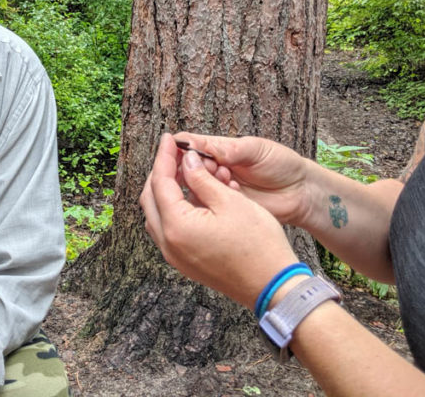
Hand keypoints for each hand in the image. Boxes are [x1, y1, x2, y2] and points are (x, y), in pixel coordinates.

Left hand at [140, 133, 298, 307]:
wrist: (274, 286)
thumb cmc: (258, 244)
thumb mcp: (230, 201)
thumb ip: (201, 178)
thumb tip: (186, 161)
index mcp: (176, 227)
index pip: (159, 182)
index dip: (164, 156)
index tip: (169, 138)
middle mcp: (169, 245)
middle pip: (150, 199)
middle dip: (160, 173)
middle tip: (175, 153)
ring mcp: (175, 257)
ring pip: (157, 215)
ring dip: (165, 191)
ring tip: (184, 171)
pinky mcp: (185, 264)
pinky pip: (168, 230)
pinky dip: (173, 209)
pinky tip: (191, 195)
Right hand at [172, 131, 313, 225]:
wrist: (300, 192)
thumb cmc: (281, 164)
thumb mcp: (256, 150)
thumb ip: (230, 150)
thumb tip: (201, 147)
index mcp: (218, 149)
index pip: (189, 145)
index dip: (180, 149)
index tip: (181, 153)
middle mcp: (213, 169)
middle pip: (185, 168)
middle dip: (193, 169)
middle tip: (214, 169)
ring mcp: (217, 190)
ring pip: (194, 188)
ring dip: (205, 184)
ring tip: (228, 179)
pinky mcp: (224, 209)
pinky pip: (208, 206)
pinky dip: (215, 201)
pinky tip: (233, 195)